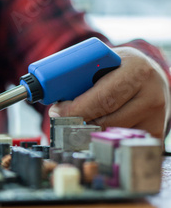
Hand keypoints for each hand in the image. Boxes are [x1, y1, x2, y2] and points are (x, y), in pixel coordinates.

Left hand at [49, 47, 170, 138]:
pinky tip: (93, 132)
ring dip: (86, 133)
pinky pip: (119, 144)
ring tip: (77, 122)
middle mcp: (151, 95)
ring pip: (109, 135)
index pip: (102, 99)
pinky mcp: (155, 134)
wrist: (149, 76)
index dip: (76, 110)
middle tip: (59, 121)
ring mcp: (155, 118)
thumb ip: (80, 77)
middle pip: (105, 122)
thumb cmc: (119, 69)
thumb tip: (53, 99)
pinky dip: (101, 140)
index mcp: (136, 70)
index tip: (57, 112)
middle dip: (76, 124)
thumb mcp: (102, 63)